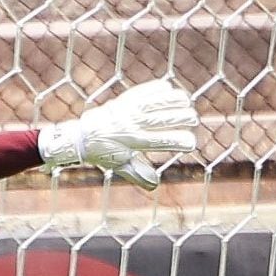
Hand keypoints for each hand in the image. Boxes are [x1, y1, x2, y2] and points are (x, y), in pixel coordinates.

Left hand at [39, 80, 198, 189]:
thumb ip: (137, 174)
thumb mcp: (119, 165)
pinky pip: (144, 91)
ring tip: (188, 103)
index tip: (191, 143)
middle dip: (181, 118)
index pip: (158, 141)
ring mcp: (127, 110)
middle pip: (160, 119)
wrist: (81, 137)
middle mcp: (130, 124)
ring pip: (155, 102)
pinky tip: (171, 90)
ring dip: (174, 100)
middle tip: (194, 120)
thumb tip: (155, 185)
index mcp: (131, 142)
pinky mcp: (124, 99)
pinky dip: (158, 89)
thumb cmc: (103, 153)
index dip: (177, 141)